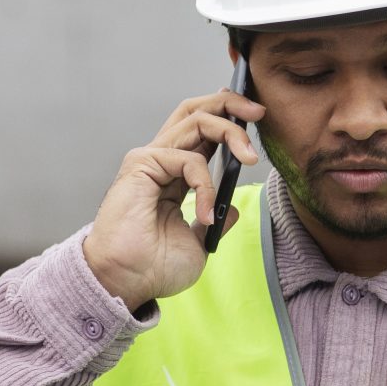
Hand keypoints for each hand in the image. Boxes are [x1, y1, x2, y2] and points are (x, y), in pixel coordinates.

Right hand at [81, 90, 266, 310]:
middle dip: (231, 103)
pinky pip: (189, 160)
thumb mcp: (199, 241)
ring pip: (196, 121)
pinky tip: (206, 214)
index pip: (201, 129)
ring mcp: (150, 158)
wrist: (127, 282)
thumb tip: (232, 209)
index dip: (227, 115)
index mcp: (174, 173)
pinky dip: (206, 185)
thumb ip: (215, 219)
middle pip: (196, 111)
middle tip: (259, 112)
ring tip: (250, 158)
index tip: (256, 116)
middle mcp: (161, 159)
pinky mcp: (142, 164)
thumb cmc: (154, 266)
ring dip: (230, 132)